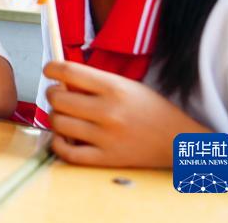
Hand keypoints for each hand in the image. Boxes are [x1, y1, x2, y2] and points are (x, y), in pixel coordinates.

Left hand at [44, 61, 203, 167]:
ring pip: (58, 123)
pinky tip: (64, 137)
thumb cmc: (151, 110)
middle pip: (57, 99)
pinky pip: (67, 152)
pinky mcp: (106, 159)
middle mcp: (108, 111)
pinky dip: (58, 144)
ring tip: (64, 116)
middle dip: (52, 94)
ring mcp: (106, 137)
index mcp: (113, 88)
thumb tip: (60, 80)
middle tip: (58, 95)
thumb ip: (94, 82)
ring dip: (55, 117)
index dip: (51, 68)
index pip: (68, 71)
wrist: (179, 141)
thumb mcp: (126, 85)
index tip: (49, 70)